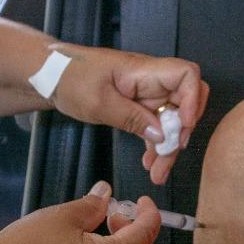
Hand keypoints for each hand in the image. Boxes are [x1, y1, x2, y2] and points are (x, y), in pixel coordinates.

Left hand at [49, 45, 208, 184]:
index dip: (193, 99)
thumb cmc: (70, 78)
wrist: (50, 74)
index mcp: (143, 71)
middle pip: (184, 102)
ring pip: (171, 119)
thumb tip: (161, 136)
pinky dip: (155, 144)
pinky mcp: (138, 106)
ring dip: (168, 145)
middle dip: (182, 131)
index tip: (183, 125)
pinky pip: (156, 125)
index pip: (186, 75)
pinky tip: (150, 163)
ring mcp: (146, 93)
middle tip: (169, 156)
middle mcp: (151, 81)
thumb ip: (131, 118)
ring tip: (158, 173)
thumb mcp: (98, 102)